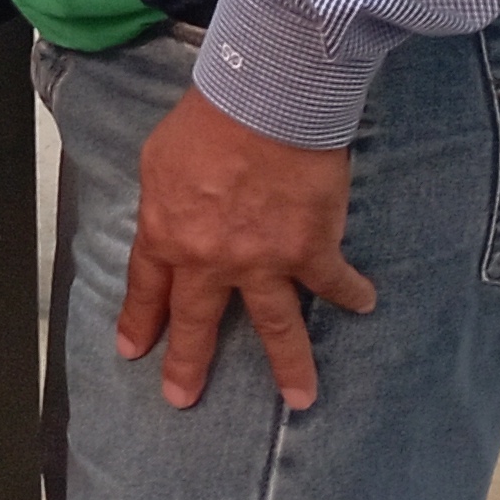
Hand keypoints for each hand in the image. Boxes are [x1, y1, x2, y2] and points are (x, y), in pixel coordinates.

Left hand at [116, 85, 373, 410]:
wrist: (264, 101)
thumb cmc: (208, 119)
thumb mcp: (158, 160)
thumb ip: (164, 200)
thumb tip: (173, 215)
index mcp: (166, 232)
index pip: (148, 288)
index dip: (141, 321)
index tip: (134, 351)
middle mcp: (211, 259)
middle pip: (198, 321)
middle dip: (189, 365)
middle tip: (183, 398)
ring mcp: (263, 261)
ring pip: (275, 326)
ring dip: (289, 366)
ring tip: (300, 398)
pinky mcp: (310, 249)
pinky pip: (333, 283)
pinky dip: (352, 293)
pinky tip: (364, 304)